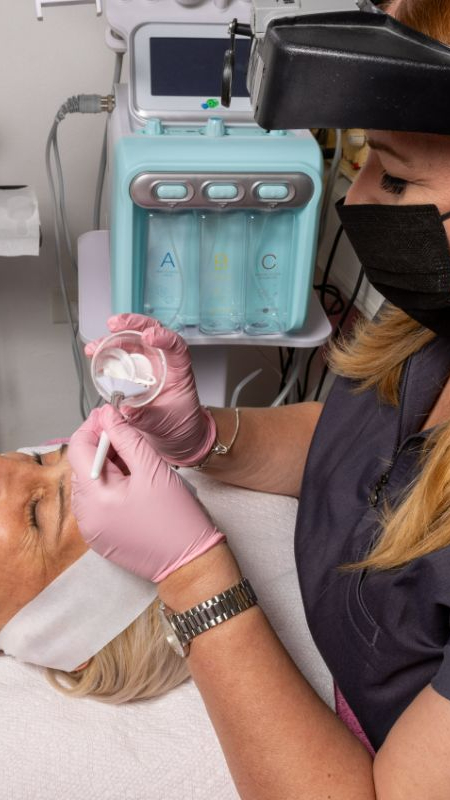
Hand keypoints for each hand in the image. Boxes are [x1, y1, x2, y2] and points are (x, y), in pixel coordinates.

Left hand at [68, 406, 225, 581]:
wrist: (190, 563)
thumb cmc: (177, 519)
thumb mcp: (153, 469)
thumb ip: (127, 437)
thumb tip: (109, 415)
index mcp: (94, 497)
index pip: (78, 448)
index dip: (94, 426)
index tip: (111, 414)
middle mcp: (85, 515)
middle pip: (82, 465)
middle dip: (101, 445)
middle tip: (128, 435)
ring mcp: (91, 529)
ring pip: (89, 482)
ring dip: (106, 465)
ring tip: (135, 461)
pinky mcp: (100, 537)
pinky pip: (96, 502)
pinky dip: (109, 486)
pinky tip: (133, 484)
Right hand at [86, 314, 215, 466]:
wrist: (175, 438)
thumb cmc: (179, 425)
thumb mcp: (164, 423)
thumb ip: (145, 416)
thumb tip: (125, 409)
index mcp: (178, 371)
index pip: (176, 346)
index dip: (164, 337)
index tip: (150, 336)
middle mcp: (162, 363)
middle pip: (150, 333)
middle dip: (132, 324)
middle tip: (115, 324)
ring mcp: (146, 365)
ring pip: (131, 342)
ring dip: (112, 339)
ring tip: (96, 344)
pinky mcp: (132, 372)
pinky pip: (119, 358)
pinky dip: (105, 354)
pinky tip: (94, 354)